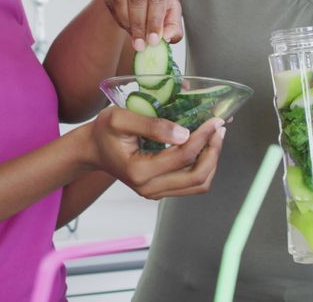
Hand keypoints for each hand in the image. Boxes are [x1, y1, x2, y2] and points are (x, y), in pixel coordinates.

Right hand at [85, 107, 224, 199]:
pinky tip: (204, 145)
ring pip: (199, 183)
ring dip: (212, 159)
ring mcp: (156, 192)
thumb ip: (151, 125)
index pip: (183, 157)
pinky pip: (192, 183)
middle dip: (214, 151)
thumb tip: (184, 133)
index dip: (203, 138)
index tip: (213, 121)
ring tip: (215, 136)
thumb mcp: (120, 118)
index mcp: (140, 172)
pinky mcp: (162, 189)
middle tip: (219, 128)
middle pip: (197, 177)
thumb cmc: (104, 131)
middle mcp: (150, 188)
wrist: (93, 149)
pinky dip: (204, 164)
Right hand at [95, 0, 182, 49]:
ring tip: (133, 36)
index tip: (153, 40)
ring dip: (126, 21)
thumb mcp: (170, 6)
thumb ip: (172, 23)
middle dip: (139, 23)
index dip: (155, 19)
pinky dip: (114, 14)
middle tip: (141, 44)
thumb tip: (168, 37)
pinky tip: (123, 23)